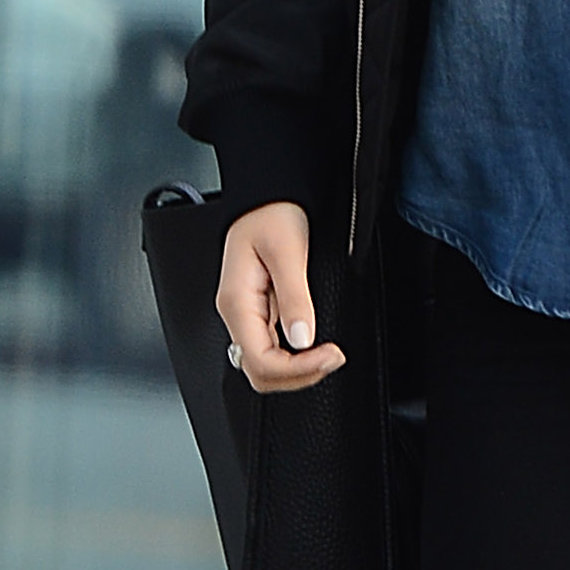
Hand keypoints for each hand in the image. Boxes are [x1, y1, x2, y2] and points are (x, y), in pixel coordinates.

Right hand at [216, 200, 346, 394]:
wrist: (267, 194)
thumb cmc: (272, 213)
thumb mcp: (288, 251)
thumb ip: (295, 297)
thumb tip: (302, 339)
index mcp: (236, 302)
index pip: (259, 361)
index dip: (297, 369)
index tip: (330, 355)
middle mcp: (236, 313)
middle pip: (259, 373)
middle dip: (299, 375)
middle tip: (333, 358)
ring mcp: (246, 315)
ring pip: (265, 366)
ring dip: (298, 370)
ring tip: (328, 354)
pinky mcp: (260, 312)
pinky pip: (271, 350)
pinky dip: (295, 358)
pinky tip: (315, 346)